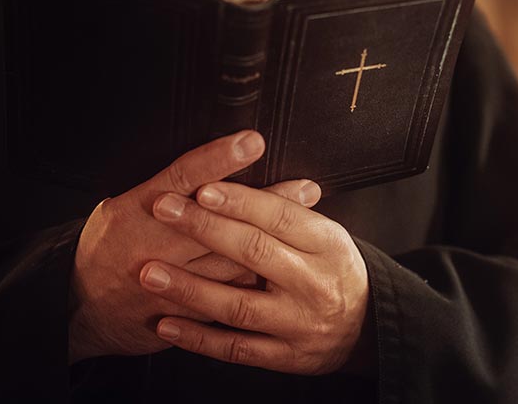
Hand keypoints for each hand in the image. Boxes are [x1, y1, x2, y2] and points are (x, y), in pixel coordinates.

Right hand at [68, 130, 318, 362]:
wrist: (81, 311)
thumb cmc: (106, 248)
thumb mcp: (117, 207)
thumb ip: (157, 189)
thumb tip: (207, 167)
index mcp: (135, 210)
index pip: (182, 177)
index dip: (219, 159)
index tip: (253, 142)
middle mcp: (154, 245)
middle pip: (220, 221)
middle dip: (267, 203)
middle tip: (304, 189)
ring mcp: (169, 283)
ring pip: (231, 263)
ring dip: (273, 242)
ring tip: (308, 222)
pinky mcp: (181, 315)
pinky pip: (226, 299)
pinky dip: (257, 283)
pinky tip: (286, 269)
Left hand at [139, 176, 369, 374]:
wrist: (366, 328)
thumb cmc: (333, 269)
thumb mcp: (324, 234)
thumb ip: (286, 210)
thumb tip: (253, 160)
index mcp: (326, 244)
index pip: (278, 216)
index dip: (238, 201)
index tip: (201, 187)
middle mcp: (315, 283)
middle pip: (255, 252)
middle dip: (203, 229)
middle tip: (163, 210)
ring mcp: (299, 324)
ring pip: (240, 305)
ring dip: (190, 289)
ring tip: (150, 273)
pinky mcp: (285, 357)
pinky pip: (236, 348)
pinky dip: (199, 338)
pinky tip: (166, 323)